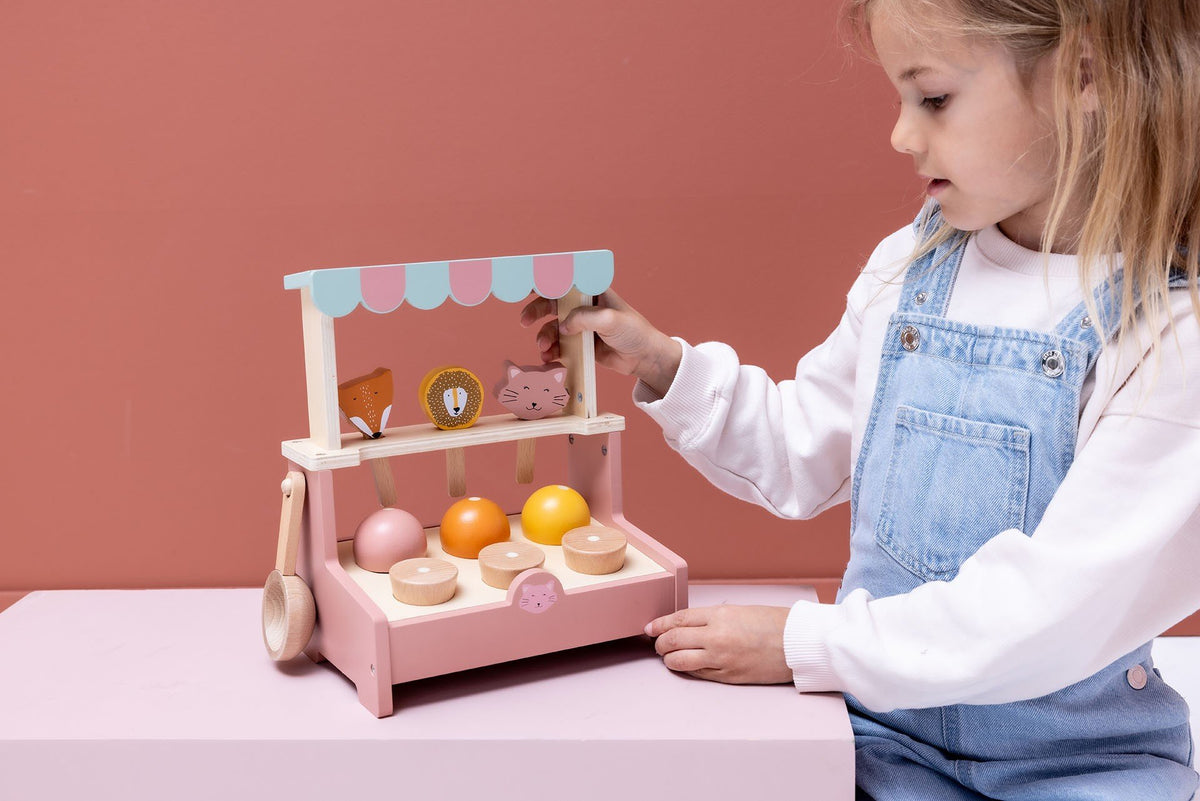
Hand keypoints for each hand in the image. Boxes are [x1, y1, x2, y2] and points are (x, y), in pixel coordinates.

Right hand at [519, 289, 681, 396]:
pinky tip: (550, 358)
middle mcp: (583, 306)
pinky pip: (559, 345)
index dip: (544, 279)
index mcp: (591, 291)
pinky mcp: (580, 344)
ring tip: (544, 348)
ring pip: (552, 327)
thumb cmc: (634, 332)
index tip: (526, 284)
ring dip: (544, 336)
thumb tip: (562, 326)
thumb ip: (584, 318)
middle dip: (536, 311)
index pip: (564, 280)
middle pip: (552, 303)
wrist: (644, 358)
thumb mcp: (610, 319)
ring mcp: (580, 325)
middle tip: (525, 320)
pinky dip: (551, 351)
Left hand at [644, 605, 793, 684]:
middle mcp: (716, 636)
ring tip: (669, 657)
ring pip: (680, 661)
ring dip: (669, 659)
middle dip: (660, 643)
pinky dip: (688, 669)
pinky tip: (687, 665)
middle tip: (657, 644)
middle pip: (673, 640)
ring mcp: (721, 658)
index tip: (650, 628)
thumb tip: (688, 625)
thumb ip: (713, 618)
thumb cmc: (773, 624)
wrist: (798, 643)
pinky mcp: (729, 676)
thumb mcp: (739, 611)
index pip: (678, 619)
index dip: (659, 624)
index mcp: (719, 615)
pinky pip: (698, 674)